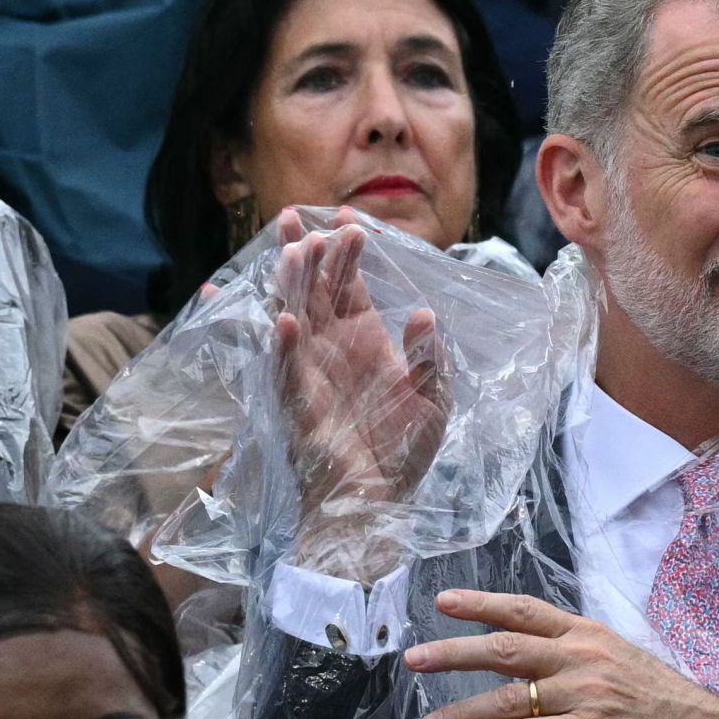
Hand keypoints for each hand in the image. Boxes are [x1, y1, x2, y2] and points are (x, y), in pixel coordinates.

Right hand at [273, 208, 449, 577]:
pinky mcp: (298, 406)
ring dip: (292, 285)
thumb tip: (425, 311)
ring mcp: (311, 373)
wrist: (379, 503)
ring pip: (294, 317)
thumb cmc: (404, 451)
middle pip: (315, 288)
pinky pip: (287, 372)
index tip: (349, 217)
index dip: (348, 251)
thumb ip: (430, 355)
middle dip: (308, 251)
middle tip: (299, 215)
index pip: (351, 283)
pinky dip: (285, 348)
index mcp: (364, 338)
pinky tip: (286, 321)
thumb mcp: (433, 399)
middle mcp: (332, 348)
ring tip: (292, 250)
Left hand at [405, 589, 718, 718]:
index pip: (525, 610)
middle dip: (453, 653)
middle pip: (505, 648)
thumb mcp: (622, 661)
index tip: (444, 601)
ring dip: (461, 711)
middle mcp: (583, 657)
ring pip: (507, 697)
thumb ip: (579, 659)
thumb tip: (538, 665)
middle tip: (414, 658)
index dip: (482, 603)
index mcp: (589, 635)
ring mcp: (585, 694)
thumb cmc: (666, 704)